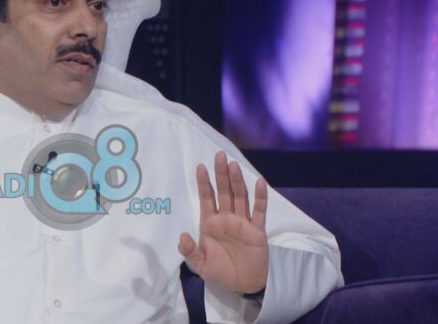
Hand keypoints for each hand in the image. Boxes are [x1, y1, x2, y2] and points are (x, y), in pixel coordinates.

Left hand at [178, 151, 267, 293]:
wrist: (242, 286)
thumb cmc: (219, 272)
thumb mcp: (200, 264)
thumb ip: (190, 251)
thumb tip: (181, 236)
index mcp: (210, 223)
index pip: (207, 198)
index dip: (204, 183)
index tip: (200, 166)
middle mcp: (226, 218)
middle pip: (224, 191)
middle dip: (221, 174)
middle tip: (219, 155)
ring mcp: (242, 222)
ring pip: (240, 197)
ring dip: (237, 181)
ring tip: (233, 165)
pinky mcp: (257, 230)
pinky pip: (259, 211)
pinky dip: (260, 197)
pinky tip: (258, 182)